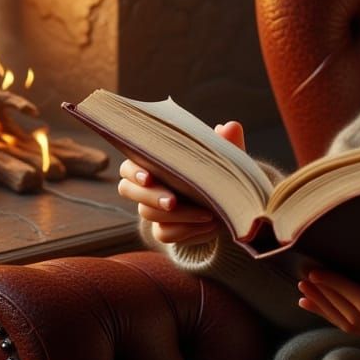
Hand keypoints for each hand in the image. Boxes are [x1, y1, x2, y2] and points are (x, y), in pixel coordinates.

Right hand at [116, 120, 245, 246]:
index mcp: (154, 163)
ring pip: (148, 214)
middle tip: (173, 201)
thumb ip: (225, 143)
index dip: (134, 172)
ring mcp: (153, 209)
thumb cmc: (215, 171)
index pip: (129, 166)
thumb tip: (229, 126)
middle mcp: (147, 186)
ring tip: (207, 214)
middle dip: (151, 196)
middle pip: (129, 191)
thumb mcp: (222, 157)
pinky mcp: (164, 229)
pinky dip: (188, 230)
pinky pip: (165, 233)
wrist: (222, 202)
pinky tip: (210, 225)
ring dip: (178, 215)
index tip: (148, 177)